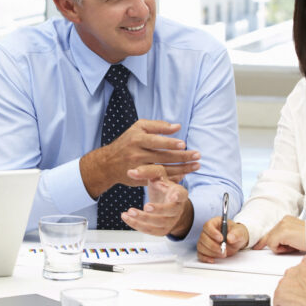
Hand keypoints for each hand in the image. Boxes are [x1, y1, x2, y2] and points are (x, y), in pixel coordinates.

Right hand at [79, 120, 199, 197]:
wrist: (108, 163)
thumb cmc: (127, 142)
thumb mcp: (138, 128)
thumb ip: (158, 126)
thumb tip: (178, 127)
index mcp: (137, 140)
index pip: (156, 142)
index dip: (169, 143)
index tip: (183, 144)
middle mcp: (137, 154)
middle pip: (163, 157)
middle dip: (182, 157)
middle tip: (197, 155)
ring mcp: (139, 169)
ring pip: (164, 170)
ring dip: (182, 169)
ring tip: (196, 166)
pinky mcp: (141, 179)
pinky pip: (159, 179)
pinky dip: (173, 177)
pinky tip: (185, 174)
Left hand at [120, 165, 192, 236]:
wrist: (164, 201)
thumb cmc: (161, 185)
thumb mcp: (157, 175)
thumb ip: (146, 171)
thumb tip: (130, 172)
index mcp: (179, 193)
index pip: (182, 195)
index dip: (178, 196)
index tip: (173, 196)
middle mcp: (177, 208)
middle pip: (170, 211)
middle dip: (158, 209)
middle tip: (146, 206)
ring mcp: (171, 221)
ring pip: (159, 223)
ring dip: (143, 219)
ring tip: (130, 212)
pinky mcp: (162, 230)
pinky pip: (150, 231)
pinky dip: (137, 225)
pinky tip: (126, 217)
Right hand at [196, 217, 248, 261]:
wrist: (236, 241)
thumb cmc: (236, 233)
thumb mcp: (240, 232)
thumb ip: (236, 234)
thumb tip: (229, 238)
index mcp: (215, 223)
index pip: (208, 225)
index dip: (212, 232)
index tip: (221, 239)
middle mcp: (208, 231)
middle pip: (203, 237)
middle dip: (213, 245)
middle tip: (223, 250)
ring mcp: (205, 240)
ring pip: (201, 246)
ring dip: (211, 252)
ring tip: (222, 254)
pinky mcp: (205, 249)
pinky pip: (200, 254)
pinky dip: (205, 258)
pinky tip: (212, 260)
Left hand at [252, 215, 305, 253]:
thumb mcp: (295, 237)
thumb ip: (284, 238)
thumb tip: (271, 244)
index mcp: (287, 219)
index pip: (272, 231)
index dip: (264, 240)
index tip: (257, 246)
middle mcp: (284, 220)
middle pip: (269, 237)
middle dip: (276, 245)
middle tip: (292, 246)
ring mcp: (282, 225)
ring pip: (270, 242)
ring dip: (282, 248)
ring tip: (295, 245)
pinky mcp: (282, 232)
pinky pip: (273, 245)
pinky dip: (282, 250)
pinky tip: (293, 246)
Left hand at [272, 262, 305, 305]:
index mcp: (302, 267)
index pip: (292, 276)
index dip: (297, 287)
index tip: (301, 292)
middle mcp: (291, 272)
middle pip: (285, 284)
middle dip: (291, 292)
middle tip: (302, 300)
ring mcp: (284, 283)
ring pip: (281, 294)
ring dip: (288, 300)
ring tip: (301, 305)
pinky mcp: (280, 295)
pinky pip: (277, 304)